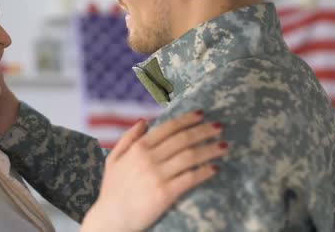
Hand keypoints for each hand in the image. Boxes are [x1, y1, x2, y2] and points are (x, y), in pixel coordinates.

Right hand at [81, 112, 227, 231]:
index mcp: (138, 148)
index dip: (187, 119)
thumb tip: (144, 121)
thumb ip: (128, 138)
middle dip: (203, 131)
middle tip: (219, 126)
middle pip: (183, 139)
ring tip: (224, 146)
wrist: (110, 219)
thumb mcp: (113, 159)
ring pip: (190, 156)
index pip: (168, 128)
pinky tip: (215, 168)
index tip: (202, 114)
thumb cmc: (112, 190)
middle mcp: (148, 158)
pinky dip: (204, 171)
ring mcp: (157, 175)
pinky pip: (190, 178)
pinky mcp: (165, 193)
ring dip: (210, 149)